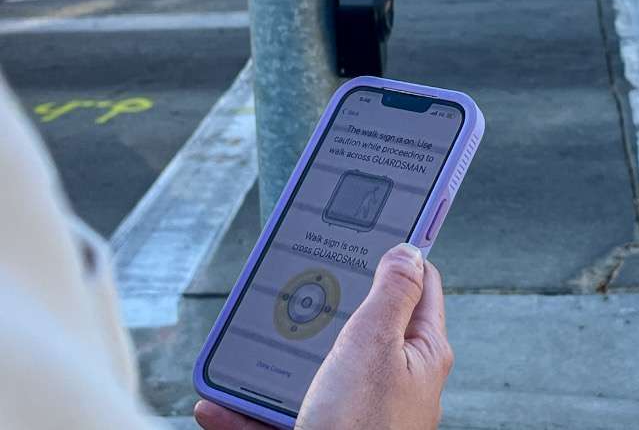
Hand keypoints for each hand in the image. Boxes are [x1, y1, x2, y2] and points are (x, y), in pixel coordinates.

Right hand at [194, 243, 452, 429]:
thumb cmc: (362, 428)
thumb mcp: (375, 344)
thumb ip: (391, 293)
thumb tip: (409, 249)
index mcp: (421, 351)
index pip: (419, 284)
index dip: (394, 253)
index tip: (364, 230)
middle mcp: (396, 382)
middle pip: (358, 327)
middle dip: (320, 309)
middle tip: (290, 287)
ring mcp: (359, 413)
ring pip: (311, 375)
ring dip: (272, 364)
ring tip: (242, 349)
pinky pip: (280, 420)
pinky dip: (248, 413)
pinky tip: (216, 407)